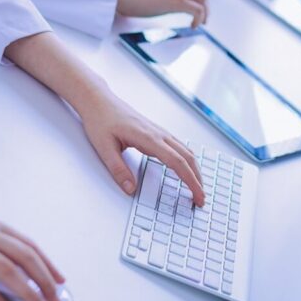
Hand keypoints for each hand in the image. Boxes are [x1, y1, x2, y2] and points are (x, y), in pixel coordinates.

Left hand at [2, 33, 205, 204]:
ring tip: (197, 187)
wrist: (99, 101)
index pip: (178, 163)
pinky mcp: (157, 132)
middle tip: (201, 199)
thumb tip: (131, 189)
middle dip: (198, 179)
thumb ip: (118, 170)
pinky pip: (179, 147)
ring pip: (186, 151)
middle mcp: (158, 134)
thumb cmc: (100, 120)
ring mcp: (160, 132)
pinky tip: (186, 169)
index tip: (198, 197)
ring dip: (195, 170)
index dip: (191, 182)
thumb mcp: (103, 148)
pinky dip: (188, 161)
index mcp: (148, 138)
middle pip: (188, 158)